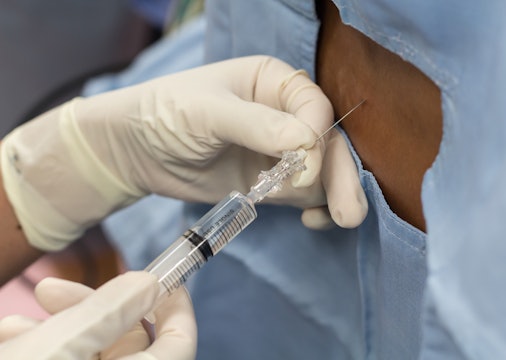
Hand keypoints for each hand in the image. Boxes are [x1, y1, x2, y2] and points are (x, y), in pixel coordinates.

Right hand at [0, 272, 196, 359]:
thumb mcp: (58, 349)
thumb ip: (109, 313)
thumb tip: (149, 284)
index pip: (180, 343)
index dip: (175, 306)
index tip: (160, 276)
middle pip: (128, 341)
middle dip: (90, 309)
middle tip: (50, 290)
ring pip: (90, 353)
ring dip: (55, 329)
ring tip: (12, 327)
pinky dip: (42, 348)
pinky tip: (9, 340)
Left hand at [1, 55, 366, 250]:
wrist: (135, 152)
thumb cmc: (165, 114)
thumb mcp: (207, 112)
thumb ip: (256, 125)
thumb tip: (306, 143)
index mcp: (273, 82)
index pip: (313, 107)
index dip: (316, 137)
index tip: (302, 166)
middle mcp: (283, 114)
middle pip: (327, 142)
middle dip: (339, 175)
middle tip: (349, 211)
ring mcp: (279, 150)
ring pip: (322, 171)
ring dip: (334, 194)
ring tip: (338, 219)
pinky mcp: (271, 181)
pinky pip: (305, 194)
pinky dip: (317, 206)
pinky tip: (314, 220)